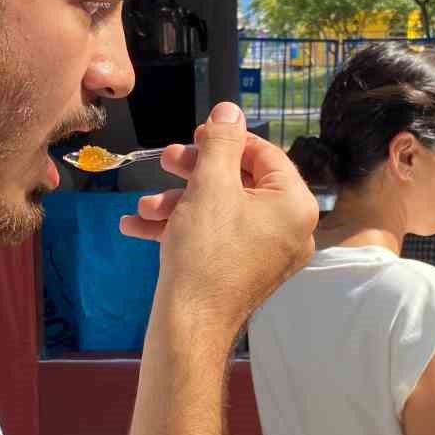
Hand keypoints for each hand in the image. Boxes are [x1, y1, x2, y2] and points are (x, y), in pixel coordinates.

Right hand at [120, 104, 317, 337]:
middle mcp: (290, 230)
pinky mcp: (243, 272)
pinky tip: (139, 227)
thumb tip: (230, 109)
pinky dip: (182, 228)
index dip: (226, 140)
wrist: (189, 325)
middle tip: (166, 161)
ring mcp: (267, 254)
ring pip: (220, 211)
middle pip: (240, 182)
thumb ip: (221, 141)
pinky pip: (215, 238)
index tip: (194, 135)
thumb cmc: (205, 254)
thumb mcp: (210, 184)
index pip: (265, 154)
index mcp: (295, 205)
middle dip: (194, 172)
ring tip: (145, 206)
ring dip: (179, 202)